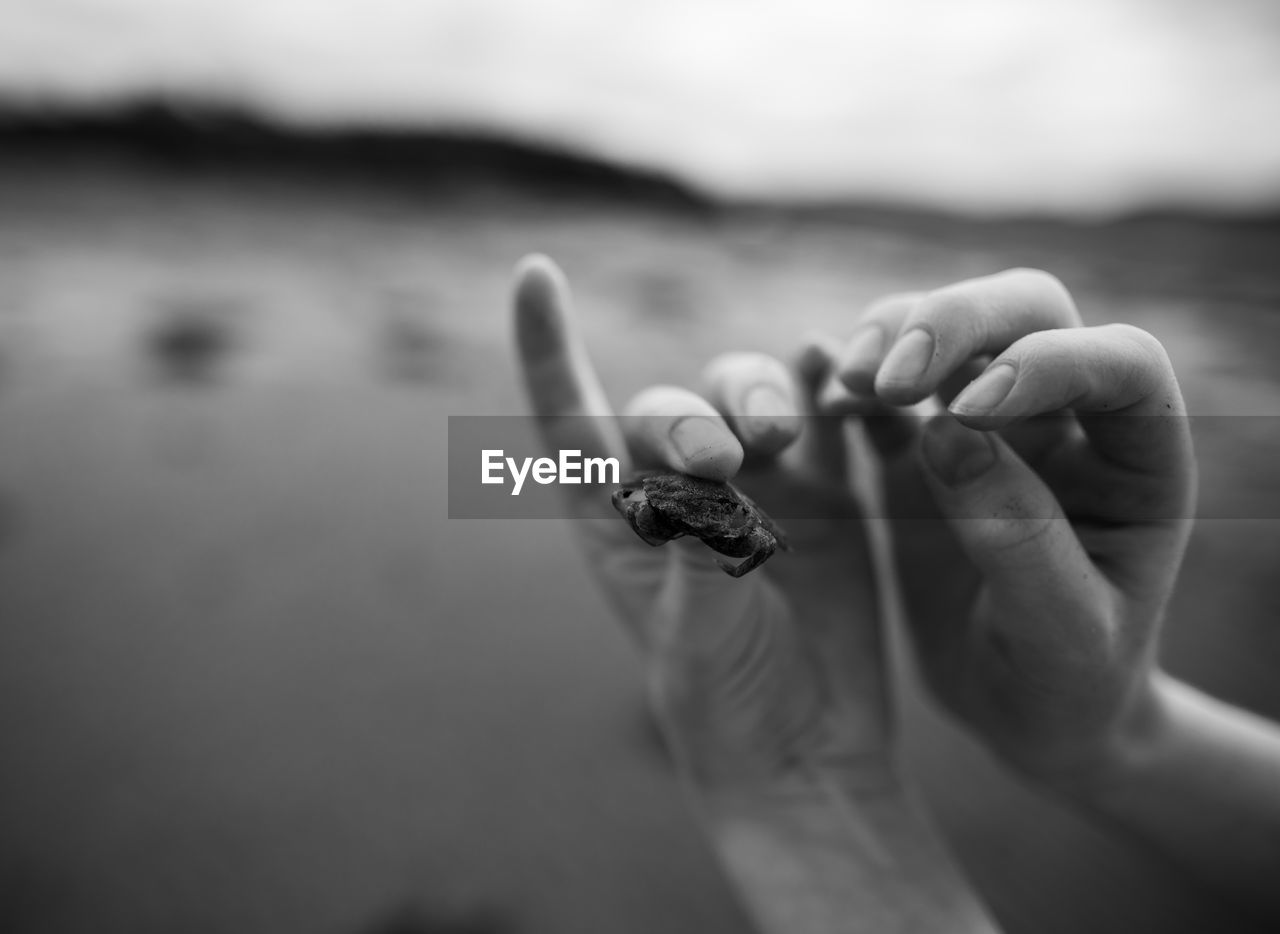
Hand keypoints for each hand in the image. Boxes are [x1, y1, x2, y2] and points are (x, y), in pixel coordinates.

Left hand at [513, 254, 886, 791]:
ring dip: (761, 393)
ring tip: (779, 435)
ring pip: (751, 394)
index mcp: (619, 520)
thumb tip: (702, 480)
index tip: (535, 273)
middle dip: (697, 416)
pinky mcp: (832, 495)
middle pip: (675, 405)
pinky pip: (832, 417)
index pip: (569, 419)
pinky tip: (843, 373)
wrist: (810, 754)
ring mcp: (763, 486)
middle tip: (729, 461)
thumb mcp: (697, 635)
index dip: (548, 345)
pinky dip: (835, 388)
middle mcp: (685, 490)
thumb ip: (696, 552)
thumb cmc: (726, 706)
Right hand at [826, 268, 1196, 783]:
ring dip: (892, 334)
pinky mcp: (919, 452)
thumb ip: (1018, 536)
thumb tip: (948, 431)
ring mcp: (989, 428)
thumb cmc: (1067, 682)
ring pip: (948, 329)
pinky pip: (884, 390)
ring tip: (846, 387)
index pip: (1120, 364)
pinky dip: (846, 381)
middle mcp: (1069, 421)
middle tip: (892, 376)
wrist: (1029, 717)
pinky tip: (820, 402)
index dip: (1051, 362)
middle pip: (1027, 310)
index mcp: (1138, 460)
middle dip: (958, 322)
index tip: (977, 408)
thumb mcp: (1061, 633)